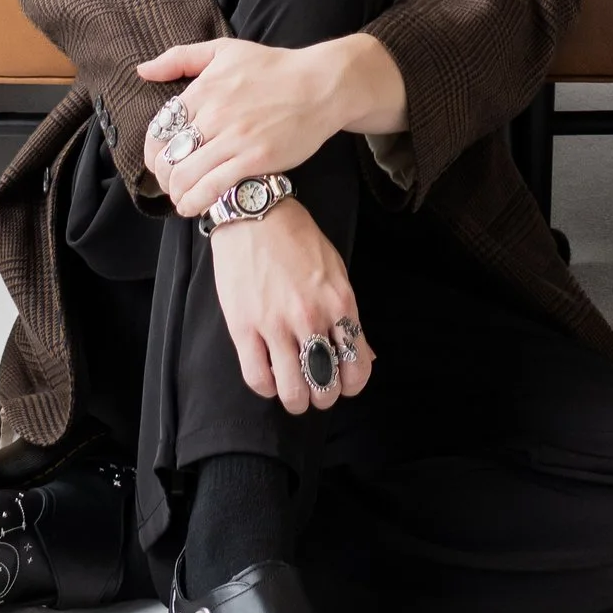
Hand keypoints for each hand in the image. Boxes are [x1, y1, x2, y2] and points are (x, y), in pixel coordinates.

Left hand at [139, 32, 361, 212]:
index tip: (160, 161)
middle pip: (168, 157)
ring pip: (186, 177)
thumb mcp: (225, 50)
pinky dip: (196, 202)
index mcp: (203, 89)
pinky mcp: (255, 160)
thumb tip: (143, 70)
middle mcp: (214, 114)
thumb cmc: (274, 67)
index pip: (159, 130)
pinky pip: (213, 188)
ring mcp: (234, 139)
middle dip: (163, 178)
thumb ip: (180, 58)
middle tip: (170, 184)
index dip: (153, 152)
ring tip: (182, 198)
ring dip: (177, 194)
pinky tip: (194, 207)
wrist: (321, 84)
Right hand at [205, 205, 375, 414]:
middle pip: (325, 384)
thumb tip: (368, 355)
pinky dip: (267, 388)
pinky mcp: (244, 327)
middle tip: (316, 389)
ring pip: (292, 390)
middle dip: (323, 396)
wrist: (255, 213)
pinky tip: (269, 378)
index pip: (357, 365)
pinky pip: (258, 378)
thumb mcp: (336, 270)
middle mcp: (311, 317)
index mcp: (340, 302)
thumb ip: (349, 316)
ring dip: (296, 400)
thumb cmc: (298, 238)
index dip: (351, 385)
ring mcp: (276, 324)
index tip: (343, 383)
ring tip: (293, 393)